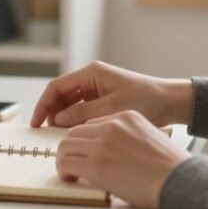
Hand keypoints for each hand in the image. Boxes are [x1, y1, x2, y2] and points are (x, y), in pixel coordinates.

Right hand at [30, 61, 193, 128]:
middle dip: (51, 113)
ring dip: (63, 118)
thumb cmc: (147, 100)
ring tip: (59, 136)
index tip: (36, 122)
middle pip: (61, 95)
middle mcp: (92, 78)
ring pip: (70, 104)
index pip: (56, 87)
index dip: (43, 105)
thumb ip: (82, 113)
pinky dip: (75, 121)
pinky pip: (82, 110)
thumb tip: (58, 119)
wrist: (171, 102)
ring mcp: (97, 89)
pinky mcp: (103, 100)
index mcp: (92, 73)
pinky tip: (75, 134)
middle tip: (45, 132)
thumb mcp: (112, 108)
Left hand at [55, 111, 190, 208]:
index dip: (87, 140)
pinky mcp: (96, 163)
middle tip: (71, 162)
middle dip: (71, 148)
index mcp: (128, 117)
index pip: (94, 124)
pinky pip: (66, 162)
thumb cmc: (173, 170)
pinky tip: (70, 178)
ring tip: (69, 172)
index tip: (86, 153)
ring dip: (64, 159)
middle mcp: (113, 125)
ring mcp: (102, 143)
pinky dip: (63, 170)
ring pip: (66, 144)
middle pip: (76, 131)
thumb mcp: (151, 142)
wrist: (181, 182)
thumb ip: (131, 141)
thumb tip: (118, 156)